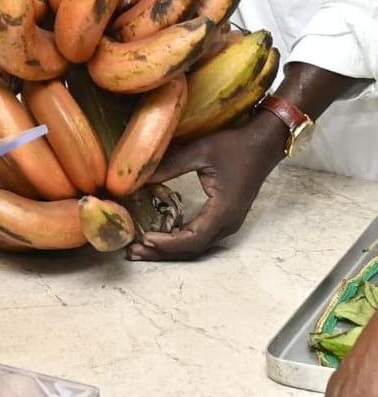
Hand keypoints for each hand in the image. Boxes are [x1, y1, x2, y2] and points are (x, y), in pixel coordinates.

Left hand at [127, 107, 285, 259]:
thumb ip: (170, 164)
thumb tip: (138, 177)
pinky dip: (179, 240)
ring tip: (141, 248)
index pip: (193, 238)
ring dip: (170, 249)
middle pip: (193, 248)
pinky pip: (200, 236)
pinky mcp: (225, 217)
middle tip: (133, 252)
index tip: (144, 238)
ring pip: (197, 245)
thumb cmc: (235, 145)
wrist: (263, 143)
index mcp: (224, 209)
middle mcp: (228, 222)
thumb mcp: (200, 150)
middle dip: (163, 252)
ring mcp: (228, 222)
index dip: (168, 243)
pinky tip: (161, 237)